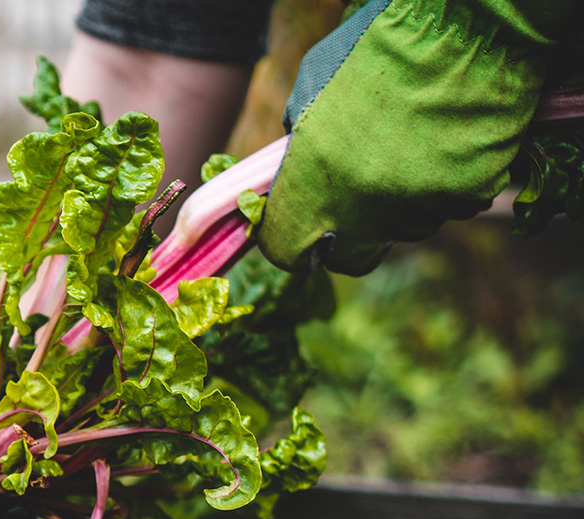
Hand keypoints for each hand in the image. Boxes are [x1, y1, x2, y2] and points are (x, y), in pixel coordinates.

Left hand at [256, 0, 575, 274]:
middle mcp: (364, 210)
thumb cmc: (374, 48)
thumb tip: (298, 168)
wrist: (460, 26)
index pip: (286, 249)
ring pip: (403, 228)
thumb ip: (299, 143)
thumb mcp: (309, 92)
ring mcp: (420, 210)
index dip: (289, 241)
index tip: (298, 227)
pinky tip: (445, 140)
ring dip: (399, 203)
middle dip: (347, 237)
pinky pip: (448, 205)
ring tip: (408, 145)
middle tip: (354, 197)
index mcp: (314, 183)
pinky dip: (444, 184)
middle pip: (350, 256)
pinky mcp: (468, 199)